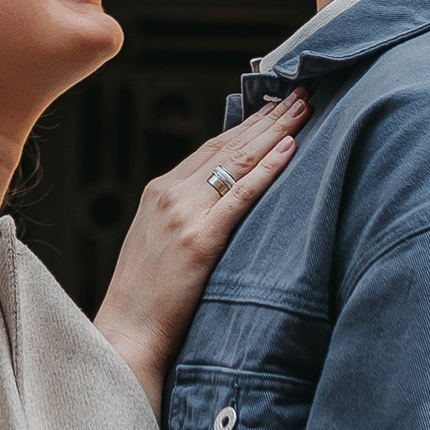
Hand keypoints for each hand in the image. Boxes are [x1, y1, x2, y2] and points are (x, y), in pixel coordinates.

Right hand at [92, 93, 304, 409]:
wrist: (126, 336)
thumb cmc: (144, 300)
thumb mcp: (155, 242)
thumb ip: (183, 214)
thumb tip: (222, 199)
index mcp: (158, 192)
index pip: (211, 147)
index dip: (246, 124)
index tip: (273, 106)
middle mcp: (169, 195)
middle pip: (228, 145)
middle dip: (267, 117)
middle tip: (299, 93)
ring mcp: (184, 215)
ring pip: (238, 161)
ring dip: (276, 131)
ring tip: (304, 108)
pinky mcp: (200, 240)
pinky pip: (242, 195)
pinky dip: (268, 169)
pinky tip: (290, 148)